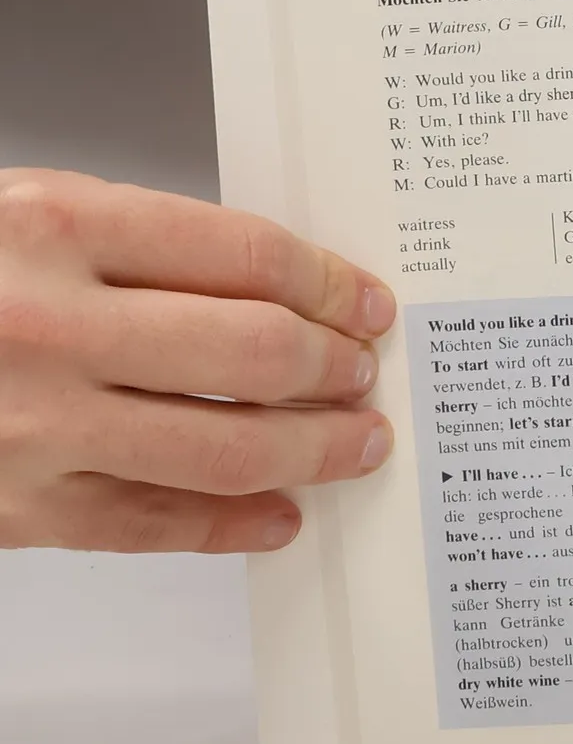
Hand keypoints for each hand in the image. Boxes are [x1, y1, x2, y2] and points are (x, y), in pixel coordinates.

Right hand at [0, 170, 394, 553]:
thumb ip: (140, 247)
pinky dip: (232, 525)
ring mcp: (31, 425)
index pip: (245, 256)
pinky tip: (278, 515)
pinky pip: (152, 526)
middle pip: (255, 352)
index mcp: (55, 224)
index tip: (366, 304)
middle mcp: (48, 323)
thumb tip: (278, 291)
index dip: (329, 283)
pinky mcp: (12, 507)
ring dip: (312, 449)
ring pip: (223, 447)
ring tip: (354, 443)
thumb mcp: (23, 217)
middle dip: (335, 368)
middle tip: (366, 375)